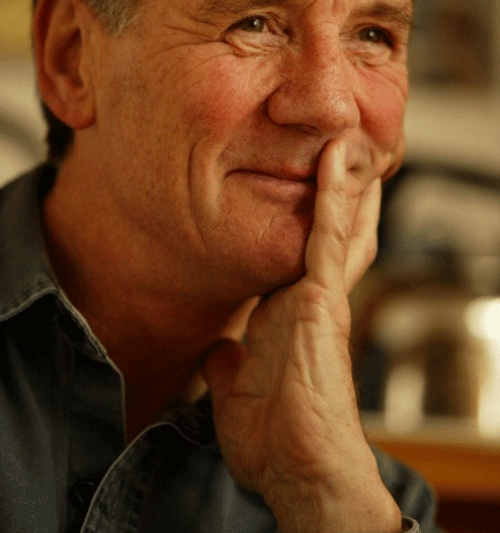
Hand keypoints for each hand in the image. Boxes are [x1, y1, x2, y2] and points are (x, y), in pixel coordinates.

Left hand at [203, 141, 401, 532]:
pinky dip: (334, 196)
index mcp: (293, 314)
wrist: (298, 468)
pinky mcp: (324, 299)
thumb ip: (231, 363)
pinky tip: (337, 159)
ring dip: (345, 178)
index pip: (310, 252)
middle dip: (344, 191)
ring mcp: (323, 295)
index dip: (318, 218)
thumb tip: (219, 352)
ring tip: (347, 135)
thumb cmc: (277, 437)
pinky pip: (329, 236)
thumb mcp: (238, 388)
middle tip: (347, 148)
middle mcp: (314, 297)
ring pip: (340, 222)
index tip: (315, 188)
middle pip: (337, 230)